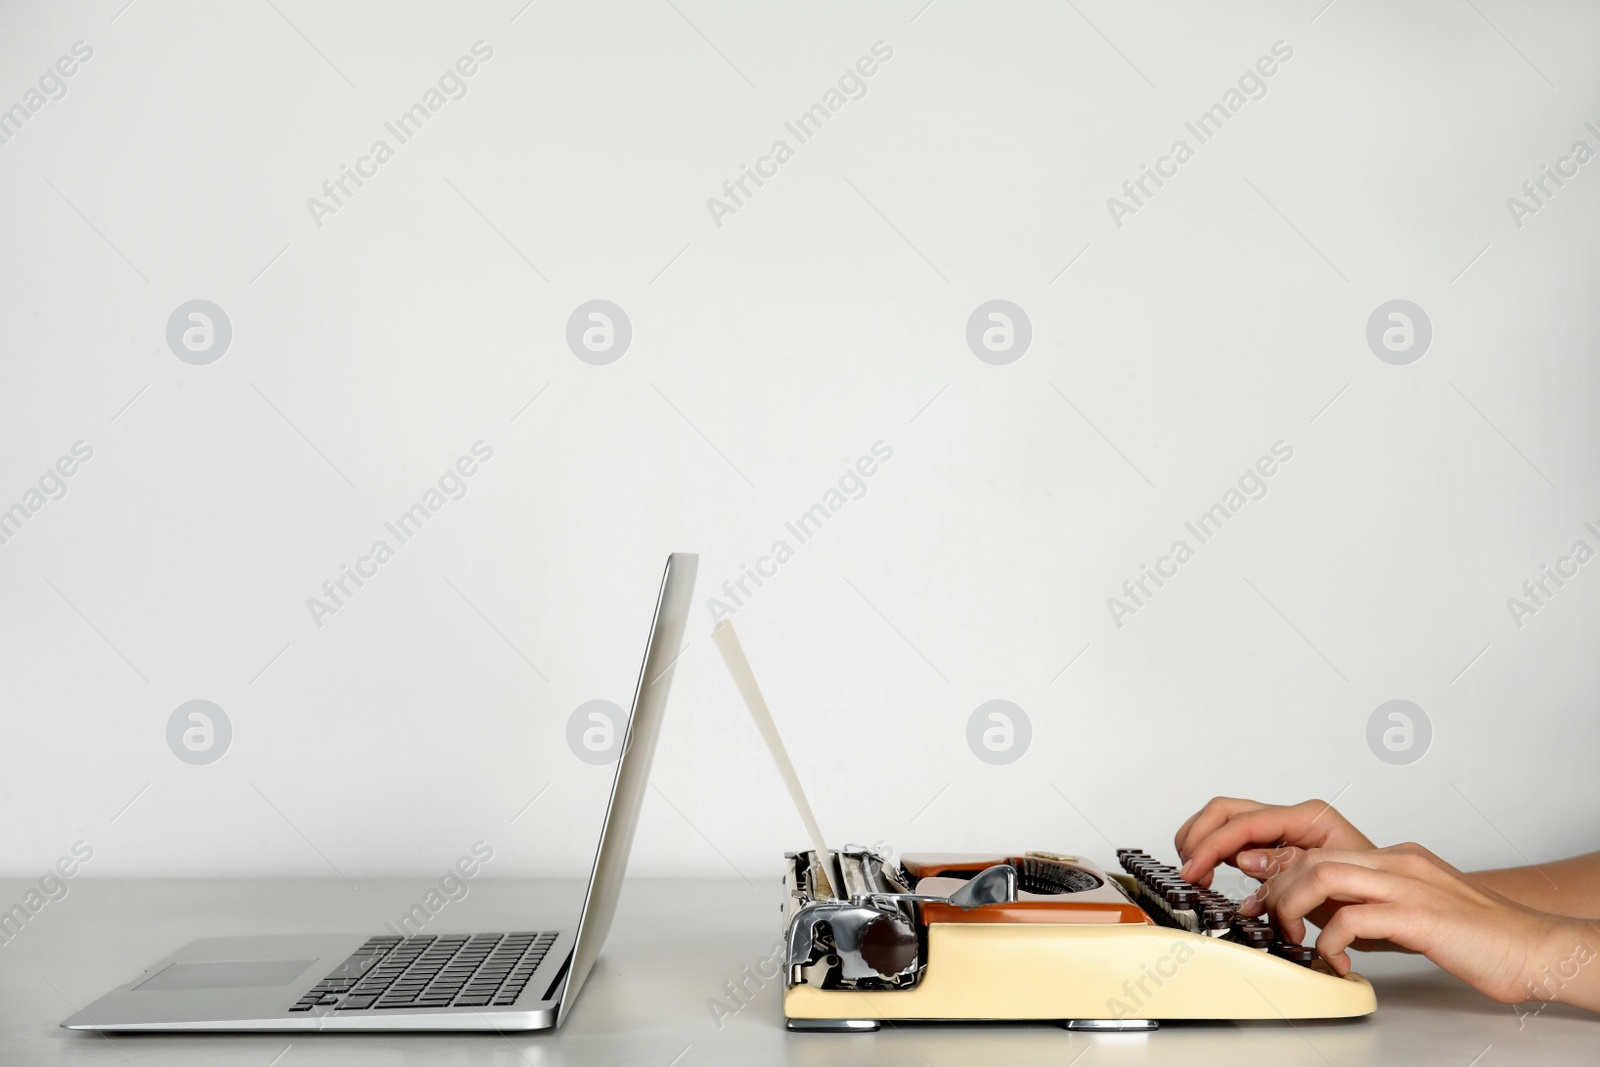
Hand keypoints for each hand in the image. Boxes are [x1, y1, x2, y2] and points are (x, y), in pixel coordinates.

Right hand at [1174, 796, 1374, 886]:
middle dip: (1200, 837)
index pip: (1245, 822)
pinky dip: (1215, 855)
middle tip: (1189, 871)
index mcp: (1310, 818)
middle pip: (1227, 810)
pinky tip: (1210, 876)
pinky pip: (1235, 841)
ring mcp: (1282, 831)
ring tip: (1196, 874)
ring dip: (1202, 843)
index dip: (1212, 844)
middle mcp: (1293, 818)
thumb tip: (1244, 858)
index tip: (1194, 870)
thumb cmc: (1375, 897)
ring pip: (1225, 821)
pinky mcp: (1275, 849)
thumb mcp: (1334, 885)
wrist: (1395, 910)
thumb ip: (1286, 867)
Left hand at [1239, 842, 1565, 1003]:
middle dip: (1278, 890)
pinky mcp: (1418, 915)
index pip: (1321, 852)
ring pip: (1323, 876)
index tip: (1265, 903)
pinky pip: (1352, 918)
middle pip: (1311, 858)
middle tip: (1272, 924)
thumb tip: (1328, 922)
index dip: (1284, 876)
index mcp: (1396, 859)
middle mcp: (1398, 863)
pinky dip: (1331, 941)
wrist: (1535, 948)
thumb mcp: (1412, 912)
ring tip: (1296, 941)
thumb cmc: (1479, 939)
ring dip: (1294, 908)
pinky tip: (1337, 962)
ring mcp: (1408, 885)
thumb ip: (1372, 907)